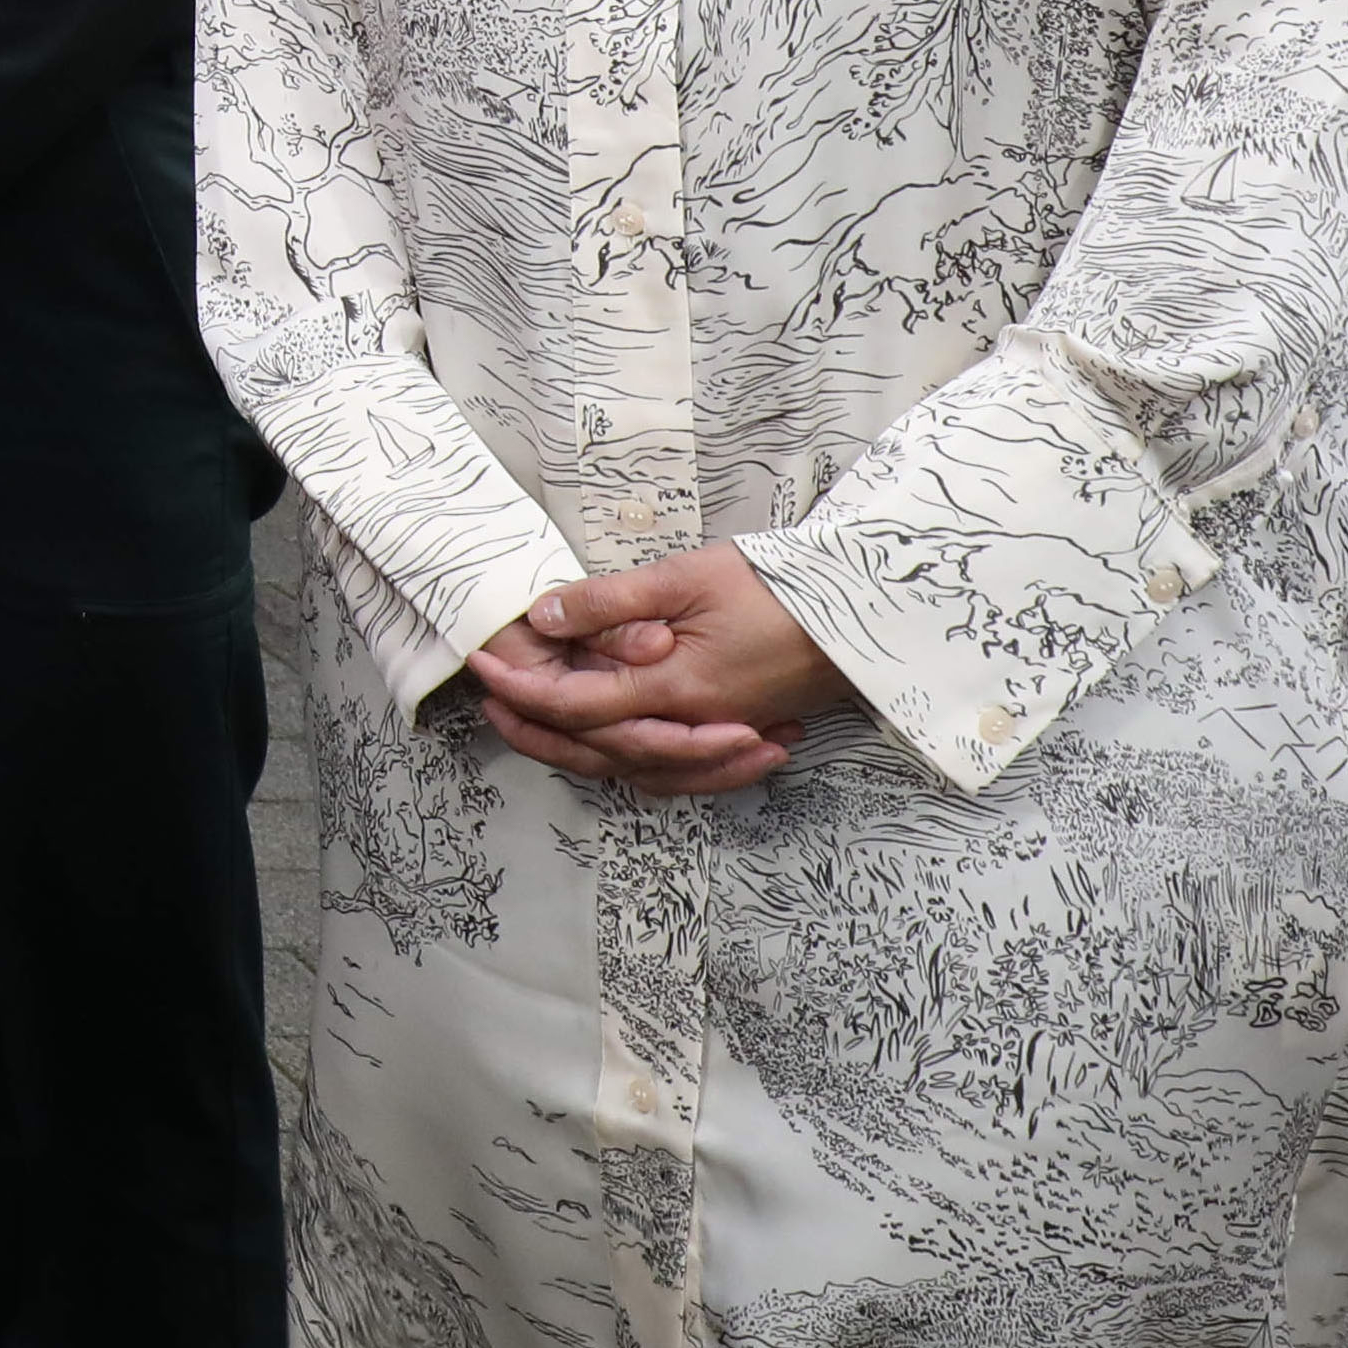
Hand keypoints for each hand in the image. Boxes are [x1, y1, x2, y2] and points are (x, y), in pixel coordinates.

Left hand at [466, 544, 843, 799]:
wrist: (865, 612)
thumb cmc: (778, 586)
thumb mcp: (685, 576)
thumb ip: (611, 600)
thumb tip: (545, 615)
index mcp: (675, 691)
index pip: (577, 704)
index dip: (522, 688)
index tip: (481, 664)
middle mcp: (694, 727)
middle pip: (597, 750)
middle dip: (536, 731)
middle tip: (491, 704)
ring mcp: (720, 736)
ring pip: (636, 768)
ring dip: (579, 751)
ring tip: (536, 723)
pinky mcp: (741, 734)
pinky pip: (678, 770)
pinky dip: (639, 764)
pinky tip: (617, 745)